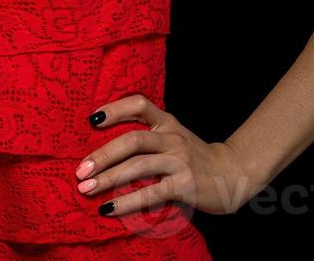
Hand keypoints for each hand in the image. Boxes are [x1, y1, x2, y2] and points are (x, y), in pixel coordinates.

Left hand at [75, 93, 262, 216]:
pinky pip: (150, 192)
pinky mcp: (184, 184)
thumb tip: (105, 146)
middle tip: (80, 171)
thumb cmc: (194, 157)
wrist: (233, 173)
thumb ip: (149, 135)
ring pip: (138, 166)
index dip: (114, 109)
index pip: (139, 105)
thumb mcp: (174, 136)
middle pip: (132, 140)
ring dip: (108, 179)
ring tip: (87, 190)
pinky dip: (127, 202)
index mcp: (167, 122)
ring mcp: (180, 160)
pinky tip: (110, 209)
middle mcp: (172, 137)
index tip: (91, 120)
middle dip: (102, 155)